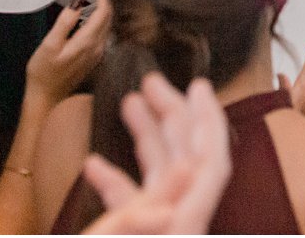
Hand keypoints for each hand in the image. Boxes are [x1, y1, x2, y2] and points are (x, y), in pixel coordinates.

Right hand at [26, 0, 112, 104]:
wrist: (46, 99)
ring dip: (105, 9)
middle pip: (109, 18)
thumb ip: (64, 23)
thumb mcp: (49, 45)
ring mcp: (97, 54)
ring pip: (107, 26)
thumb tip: (78, 3)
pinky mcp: (93, 59)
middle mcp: (97, 48)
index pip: (103, 12)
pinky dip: (101, 21)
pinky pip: (103, 34)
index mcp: (87, 42)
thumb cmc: (43, 73)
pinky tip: (92, 16)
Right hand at [83, 74, 231, 235]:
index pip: (211, 163)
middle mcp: (178, 224)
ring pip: (159, 176)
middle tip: (152, 82)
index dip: (209, 121)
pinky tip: (94, 165)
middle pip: (186, 159)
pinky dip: (116, 182)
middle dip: (172, 115)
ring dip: (146, 138)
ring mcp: (158, 229)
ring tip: (130, 103)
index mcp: (183, 225)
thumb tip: (183, 170)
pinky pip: (133, 204)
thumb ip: (142, 212)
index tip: (198, 86)